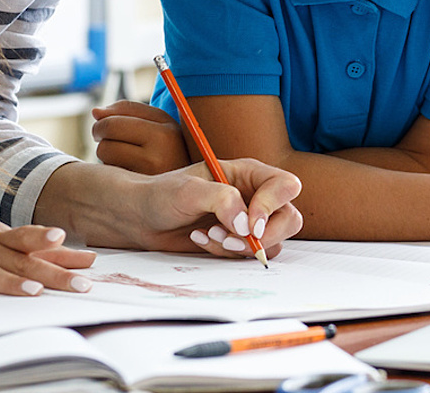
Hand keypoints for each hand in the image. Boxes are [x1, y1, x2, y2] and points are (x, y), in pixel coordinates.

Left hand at [92, 100, 191, 174]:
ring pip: (105, 154)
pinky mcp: (139, 193)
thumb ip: (129, 110)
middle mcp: (159, 156)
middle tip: (105, 137)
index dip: (103, 121)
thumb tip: (95, 111)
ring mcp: (148, 177)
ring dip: (107, 153)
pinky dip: (112, 170)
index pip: (115, 121)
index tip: (104, 123)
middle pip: (107, 138)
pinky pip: (110, 174)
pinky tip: (127, 170)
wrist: (194, 183)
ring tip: (124, 154)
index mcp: (166, 133)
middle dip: (100, 134)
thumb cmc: (172, 147)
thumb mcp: (161, 123)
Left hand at [116, 158, 304, 256]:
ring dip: (242, 247)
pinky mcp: (237, 242)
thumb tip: (247, 224)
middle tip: (232, 241)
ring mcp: (248, 221)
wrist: (140, 218)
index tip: (250, 224)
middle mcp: (254, 196)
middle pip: (289, 218)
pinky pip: (249, 256)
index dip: (273, 206)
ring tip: (209, 236)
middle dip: (265, 235)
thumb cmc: (161, 194)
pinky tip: (201, 241)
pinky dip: (227, 253)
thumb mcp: (188, 190)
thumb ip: (221, 199)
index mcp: (248, 173)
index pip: (285, 185)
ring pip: (273, 241)